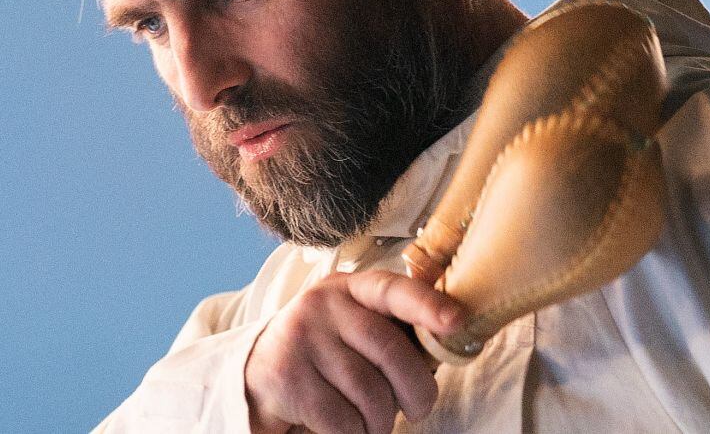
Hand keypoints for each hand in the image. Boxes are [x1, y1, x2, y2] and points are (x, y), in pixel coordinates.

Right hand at [245, 269, 466, 433]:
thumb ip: (388, 331)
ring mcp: (300, 339)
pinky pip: (342, 419)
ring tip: (371, 422)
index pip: (392, 289)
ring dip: (380, 421)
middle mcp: (321, 306)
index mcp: (347, 290)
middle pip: (389, 350)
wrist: (253, 379)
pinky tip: (343, 429)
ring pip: (369, 392)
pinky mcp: (286, 377)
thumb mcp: (350, 332)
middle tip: (417, 410)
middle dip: (416, 391)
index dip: (426, 304)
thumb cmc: (321, 359)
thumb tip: (443, 348)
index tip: (456, 321)